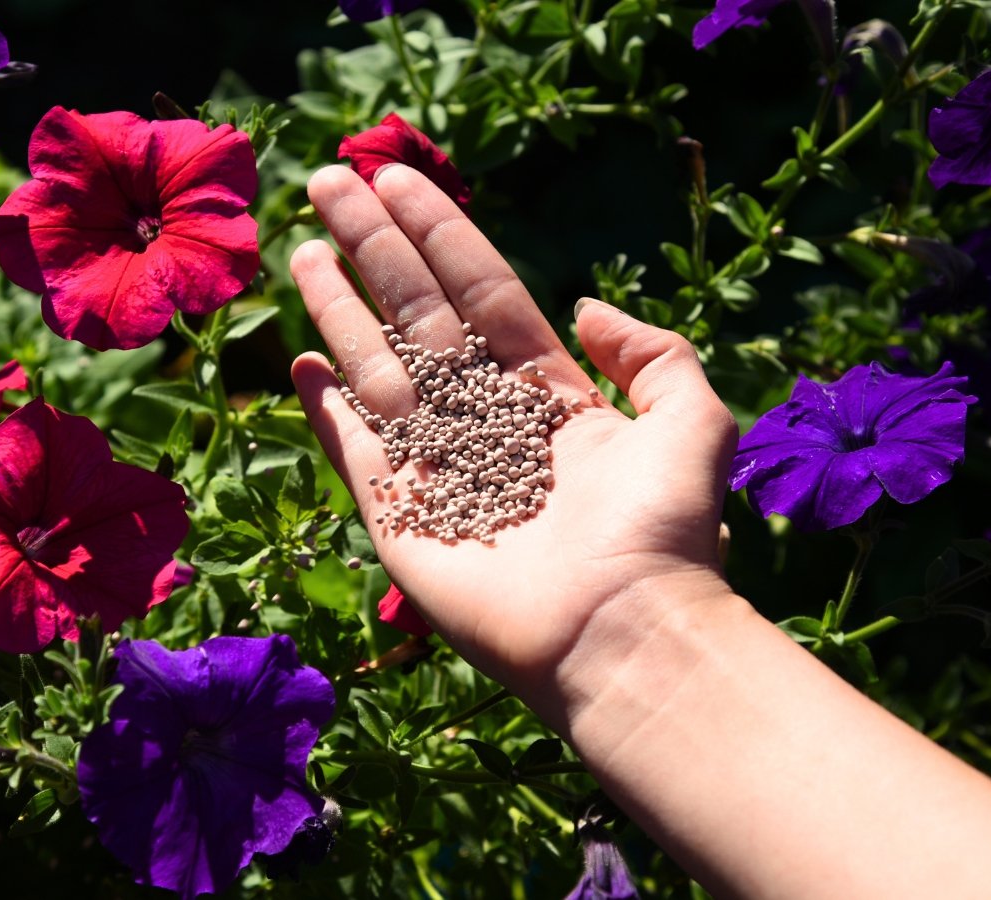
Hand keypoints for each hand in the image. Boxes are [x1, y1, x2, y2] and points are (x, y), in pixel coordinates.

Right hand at [290, 164, 737, 709]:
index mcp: (550, 395)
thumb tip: (589, 308)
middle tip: (330, 182)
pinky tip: (299, 361)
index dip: (441, 233)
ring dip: (339, 307)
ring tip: (302, 248)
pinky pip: (353, 448)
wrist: (619, 630)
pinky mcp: (398, 516)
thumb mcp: (691, 419)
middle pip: (418, 314)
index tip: (397, 178)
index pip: (482, 293)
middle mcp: (487, 421)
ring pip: (377, 367)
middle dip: (374, 247)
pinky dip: (324, 409)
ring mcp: (437, 466)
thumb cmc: (660, 530)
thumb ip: (652, 354)